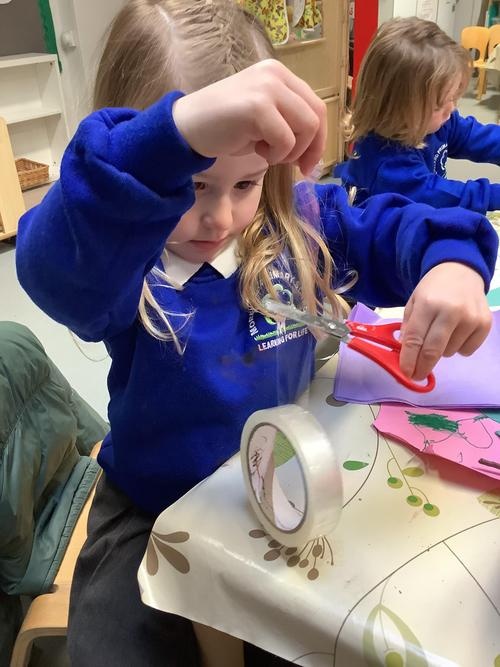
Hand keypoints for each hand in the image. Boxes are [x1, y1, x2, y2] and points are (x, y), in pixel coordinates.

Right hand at [172, 59, 325, 175]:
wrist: (186, 128)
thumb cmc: (223, 128)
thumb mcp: (263, 120)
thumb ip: (288, 123)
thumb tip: (313, 150)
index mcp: (279, 74)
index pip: (316, 106)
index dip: (319, 139)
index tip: (307, 164)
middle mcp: (276, 75)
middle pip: (316, 117)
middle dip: (311, 149)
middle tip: (296, 169)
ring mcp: (267, 88)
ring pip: (307, 128)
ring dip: (290, 151)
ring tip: (266, 152)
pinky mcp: (257, 107)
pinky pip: (285, 140)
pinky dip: (275, 154)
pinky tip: (255, 149)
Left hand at [399, 262, 491, 379]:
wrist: (460, 271)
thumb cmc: (433, 290)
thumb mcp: (413, 302)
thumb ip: (408, 327)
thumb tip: (406, 354)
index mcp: (427, 303)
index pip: (415, 339)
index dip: (408, 360)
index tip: (405, 373)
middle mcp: (450, 310)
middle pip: (433, 350)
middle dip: (422, 367)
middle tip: (417, 374)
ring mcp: (470, 318)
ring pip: (449, 352)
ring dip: (441, 351)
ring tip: (441, 333)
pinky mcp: (484, 324)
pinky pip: (467, 351)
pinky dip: (458, 348)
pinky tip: (457, 332)